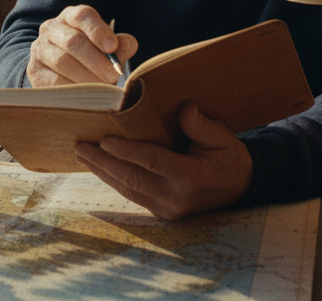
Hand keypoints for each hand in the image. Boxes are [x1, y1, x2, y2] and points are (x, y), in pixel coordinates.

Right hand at [26, 5, 137, 85]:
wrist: (63, 72)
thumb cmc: (93, 57)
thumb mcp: (108, 48)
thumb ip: (122, 45)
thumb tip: (126, 44)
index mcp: (71, 16)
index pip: (83, 16)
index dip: (98, 31)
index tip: (113, 47)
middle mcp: (52, 28)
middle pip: (73, 41)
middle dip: (96, 61)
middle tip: (113, 76)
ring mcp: (40, 48)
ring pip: (62, 61)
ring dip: (86, 77)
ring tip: (103, 89)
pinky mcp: (34, 70)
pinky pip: (52, 80)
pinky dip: (72, 89)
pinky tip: (86, 96)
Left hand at [73, 103, 251, 219]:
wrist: (241, 186)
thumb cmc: (228, 157)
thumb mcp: (222, 137)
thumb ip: (201, 125)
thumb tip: (184, 108)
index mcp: (192, 176)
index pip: (153, 162)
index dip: (127, 151)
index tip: (104, 140)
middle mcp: (177, 197)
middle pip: (132, 178)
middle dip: (103, 162)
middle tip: (80, 146)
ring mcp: (168, 208)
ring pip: (128, 189)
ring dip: (102, 172)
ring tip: (82, 155)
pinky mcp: (162, 212)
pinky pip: (133, 194)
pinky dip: (114, 180)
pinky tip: (99, 167)